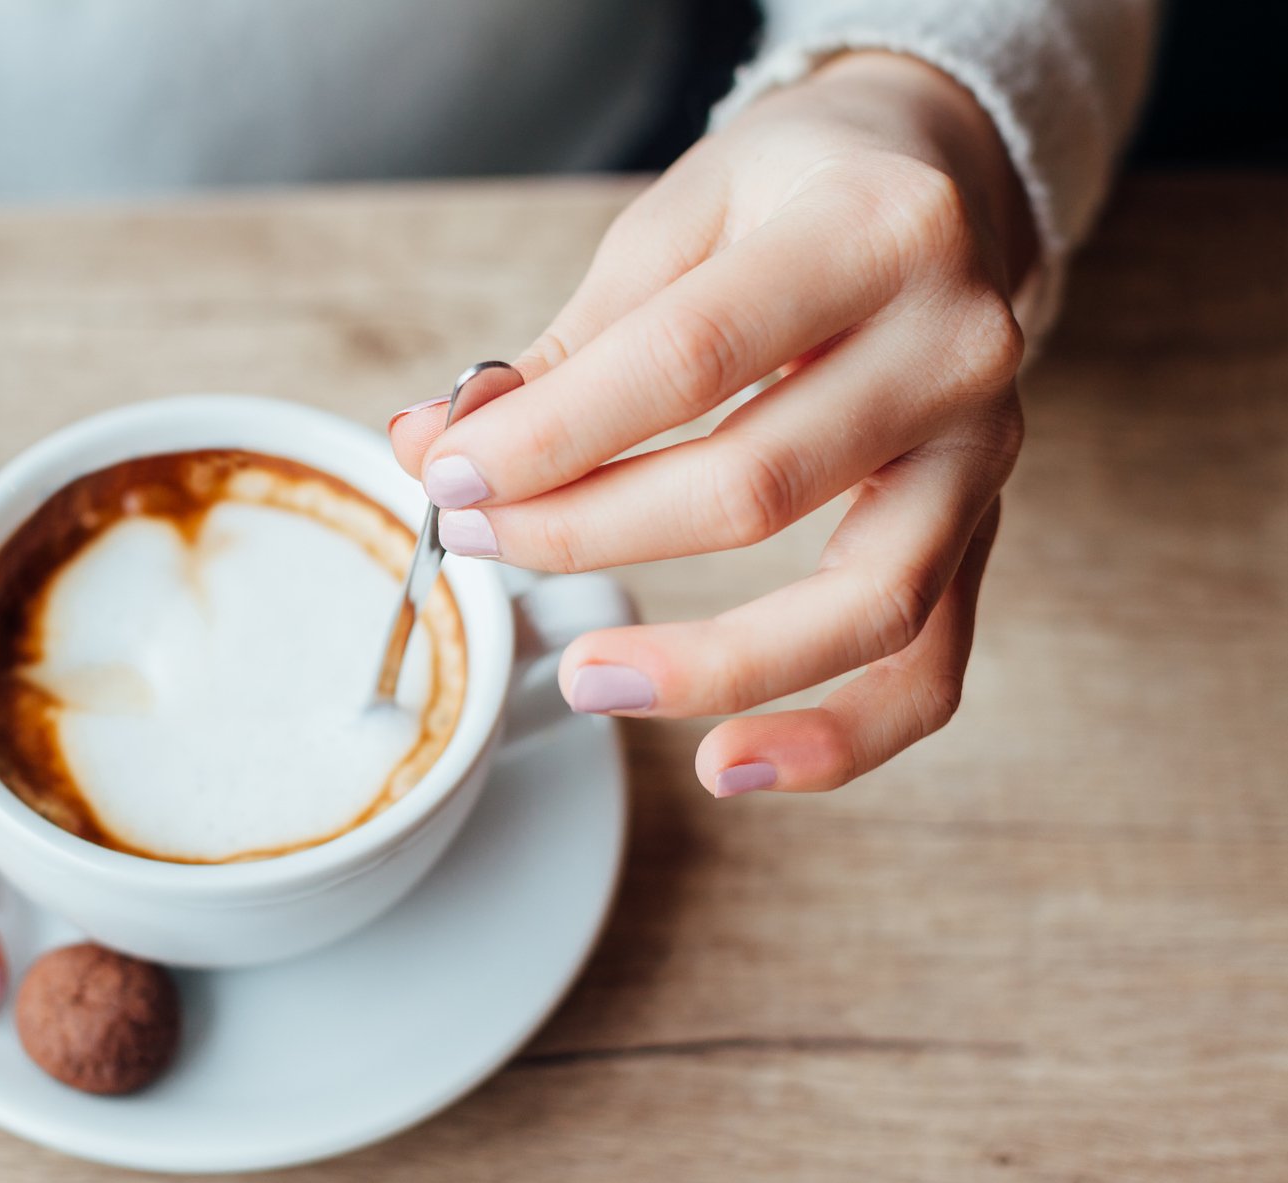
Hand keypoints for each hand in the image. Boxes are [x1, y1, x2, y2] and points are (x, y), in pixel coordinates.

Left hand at [391, 53, 1033, 796]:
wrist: (947, 180)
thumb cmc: (796, 193)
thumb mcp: (679, 221)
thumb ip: (568, 343)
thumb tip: (433, 442)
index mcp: (876, 231)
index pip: (689, 359)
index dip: (555, 434)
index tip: (449, 474)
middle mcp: (956, 344)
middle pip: (756, 485)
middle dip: (586, 532)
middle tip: (476, 542)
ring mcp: (985, 450)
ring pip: (865, 602)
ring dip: (711, 667)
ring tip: (584, 684)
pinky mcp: (986, 530)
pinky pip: (929, 669)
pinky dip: (839, 737)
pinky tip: (732, 765)